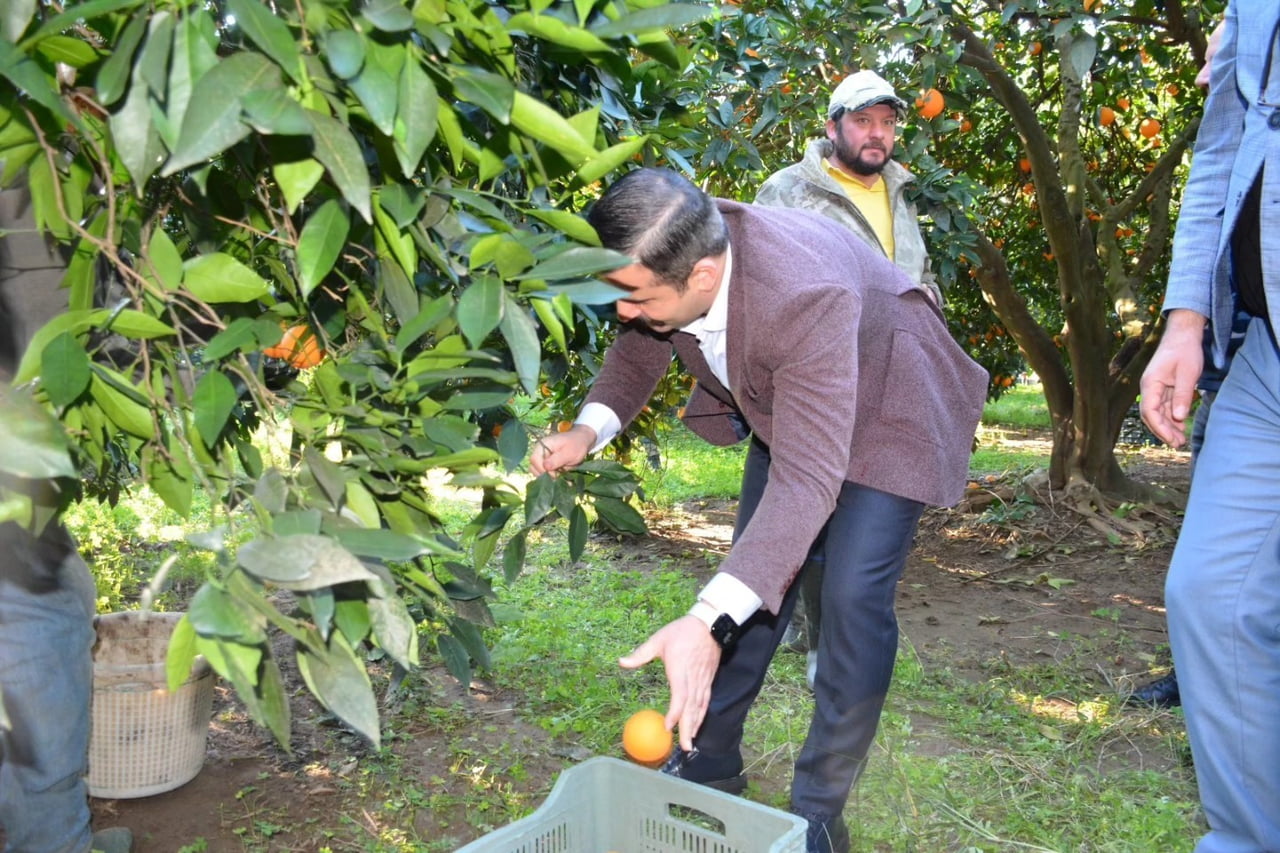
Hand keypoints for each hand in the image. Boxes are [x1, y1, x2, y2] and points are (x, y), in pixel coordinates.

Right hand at [528, 425, 595, 475]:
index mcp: (542, 444)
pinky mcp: (546, 463)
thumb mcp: (568, 453)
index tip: (555, 474)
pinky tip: (562, 477)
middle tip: (560, 475)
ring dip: (549, 477)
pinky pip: (544, 473)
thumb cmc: (576, 445)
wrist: (582, 442)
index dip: (542, 469)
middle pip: (534, 467)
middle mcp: (539, 451)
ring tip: (562, 476)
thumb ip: (556, 460)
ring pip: (538, 472)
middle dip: (546, 474)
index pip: (534, 459)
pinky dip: (552, 477)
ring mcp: (542, 457)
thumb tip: (545, 467)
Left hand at [619, 615, 721, 751]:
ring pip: (699, 707)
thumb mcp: (658, 639)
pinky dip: (701, 715)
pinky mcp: (708, 680)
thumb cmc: (682, 631)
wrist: (710, 624)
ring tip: (689, 742)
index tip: (667, 726)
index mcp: (680, 669)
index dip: (675, 712)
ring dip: (695, 725)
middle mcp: (693, 679)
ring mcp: (702, 680)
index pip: (679, 695)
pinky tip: (697, 725)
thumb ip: (640, 654)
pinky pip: (705, 701)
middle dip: (687, 728)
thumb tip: (621, 662)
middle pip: (691, 707)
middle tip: (684, 747)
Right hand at [1139, 309, 1206, 447]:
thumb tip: (1178, 417)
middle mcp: (1149, 387)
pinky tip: (1181, 426)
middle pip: (1151, 415)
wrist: (1184, 334)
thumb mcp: (1187, 372)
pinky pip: (1165, 406)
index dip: (1160, 427)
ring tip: (1181, 439)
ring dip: (1168, 426)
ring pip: (1158, 412)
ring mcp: (1156, 388)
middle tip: (1178, 443)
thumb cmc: (1185, 350)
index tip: (1172, 439)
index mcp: (1150, 383)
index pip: (1149, 411)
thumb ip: (1182, 395)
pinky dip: (1172, 417)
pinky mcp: (1163, 387)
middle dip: (1163, 430)